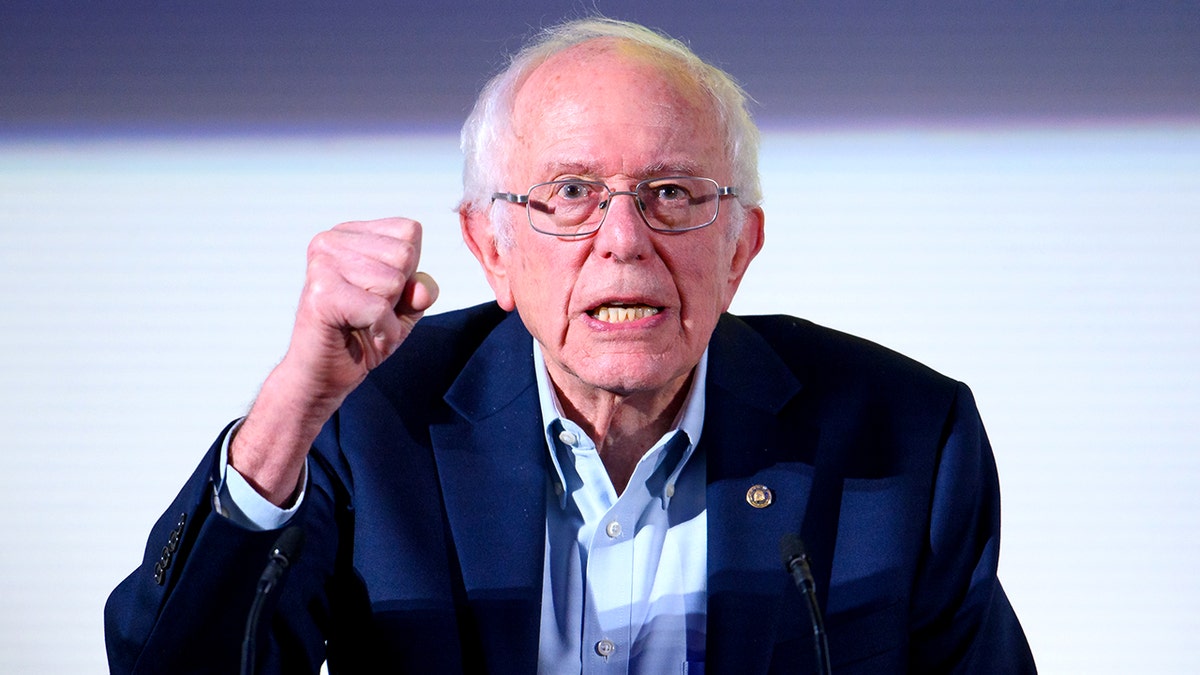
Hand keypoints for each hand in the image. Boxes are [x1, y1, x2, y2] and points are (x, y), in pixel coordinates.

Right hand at [231, 218, 438, 504]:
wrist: (323, 376)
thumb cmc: (362, 335)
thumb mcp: (404, 307)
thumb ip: (420, 289)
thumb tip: (421, 288)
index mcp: (348, 232)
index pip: (409, 231)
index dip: (408, 271)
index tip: (379, 293)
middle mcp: (329, 240)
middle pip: (405, 255)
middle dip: (398, 294)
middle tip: (369, 313)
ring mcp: (322, 264)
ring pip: (393, 281)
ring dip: (389, 316)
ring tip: (362, 325)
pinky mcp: (321, 294)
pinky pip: (379, 309)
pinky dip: (382, 332)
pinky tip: (360, 335)